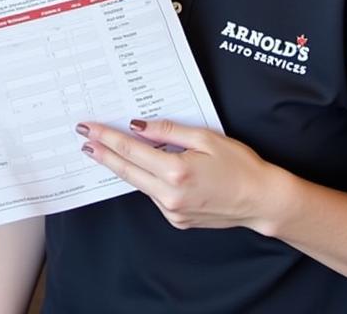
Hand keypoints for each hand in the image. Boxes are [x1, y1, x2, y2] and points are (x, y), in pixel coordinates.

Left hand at [77, 118, 280, 231]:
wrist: (261, 200)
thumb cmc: (239, 165)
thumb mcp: (204, 137)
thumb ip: (168, 131)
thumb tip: (138, 126)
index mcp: (175, 171)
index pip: (131, 151)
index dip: (107, 138)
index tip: (90, 129)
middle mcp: (170, 195)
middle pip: (126, 170)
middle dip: (103, 153)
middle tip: (85, 139)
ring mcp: (173, 211)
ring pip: (139, 184)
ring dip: (122, 166)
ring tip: (106, 149)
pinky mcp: (178, 219)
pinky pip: (154, 195)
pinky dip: (145, 179)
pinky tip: (142, 167)